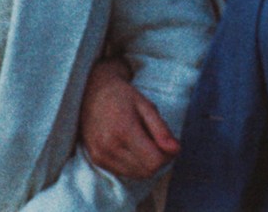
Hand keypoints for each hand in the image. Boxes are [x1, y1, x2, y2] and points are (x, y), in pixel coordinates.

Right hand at [80, 57, 180, 179]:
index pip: (155, 161)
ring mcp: (101, 155)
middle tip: (157, 142)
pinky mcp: (96, 159)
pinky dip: (133, 164)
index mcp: (124, 130)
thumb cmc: (121, 96)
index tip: (168, 143)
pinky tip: (130, 147)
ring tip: (143, 142)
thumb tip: (176, 150)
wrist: (91, 92)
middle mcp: (110, 146)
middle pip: (147, 171)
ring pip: (136, 175)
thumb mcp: (146, 105)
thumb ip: (161, 129)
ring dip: (146, 163)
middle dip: (158, 160)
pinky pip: (124, 172)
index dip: (167, 156)